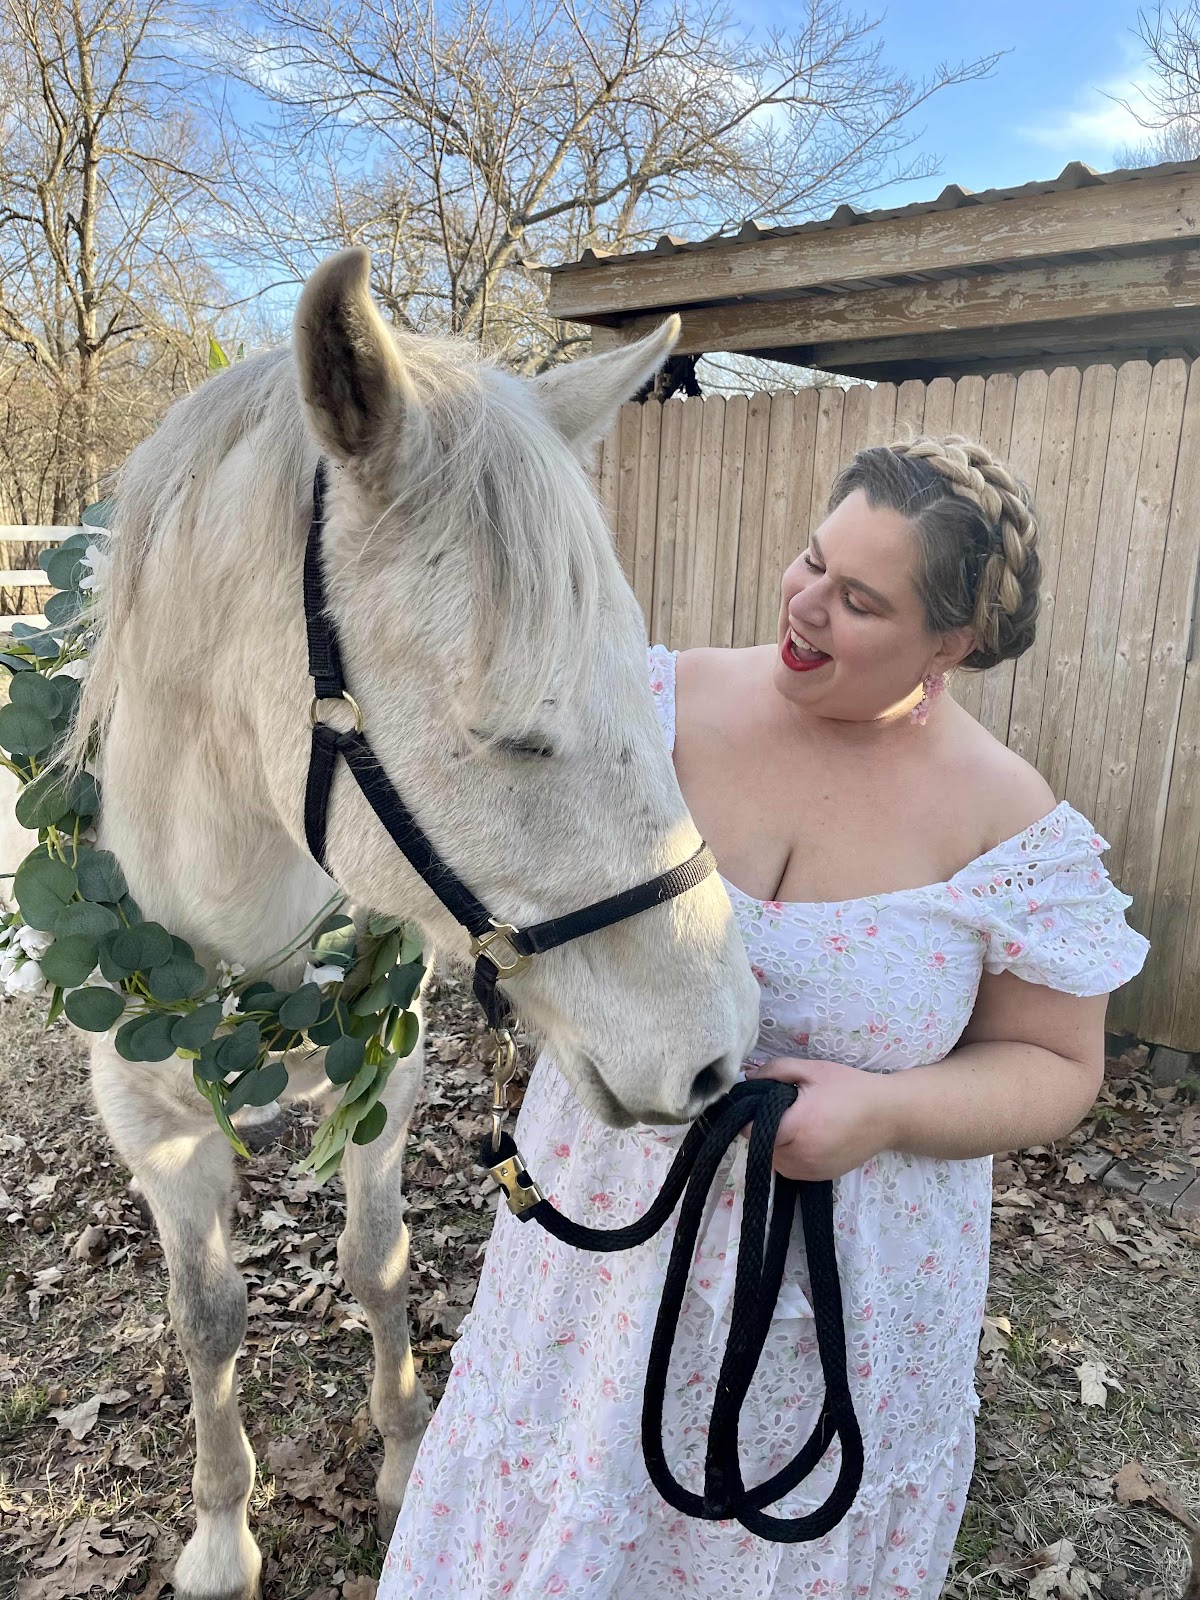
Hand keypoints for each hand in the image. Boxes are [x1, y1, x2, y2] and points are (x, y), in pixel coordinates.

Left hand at [747, 1056, 895, 1181]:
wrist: (888, 1115)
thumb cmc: (851, 1089)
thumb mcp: (813, 1070)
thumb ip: (776, 1071)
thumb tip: (749, 1080)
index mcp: (795, 1129)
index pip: (750, 1129)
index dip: (751, 1114)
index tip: (762, 1101)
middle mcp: (799, 1156)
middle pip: (760, 1144)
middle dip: (765, 1126)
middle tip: (785, 1108)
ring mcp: (809, 1172)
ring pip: (773, 1158)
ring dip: (776, 1142)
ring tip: (798, 1121)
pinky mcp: (819, 1178)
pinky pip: (790, 1167)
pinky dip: (791, 1153)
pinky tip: (808, 1136)